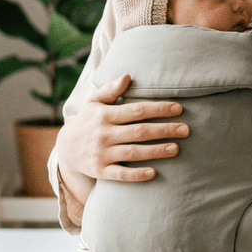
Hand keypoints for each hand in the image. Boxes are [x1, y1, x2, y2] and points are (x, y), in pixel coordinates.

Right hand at [54, 74, 187, 186]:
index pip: (136, 110)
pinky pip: (121, 174)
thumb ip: (110, 90)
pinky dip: (137, 174)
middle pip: (139, 131)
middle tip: (186, 130)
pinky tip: (154, 172)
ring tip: (176, 148)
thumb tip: (128, 77)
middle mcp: (103, 134)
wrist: (66, 148)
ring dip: (156, 151)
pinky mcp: (100, 171)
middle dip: (164, 130)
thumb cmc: (87, 121)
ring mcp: (102, 154)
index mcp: (104, 115)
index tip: (178, 109)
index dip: (158, 109)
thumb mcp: (93, 102)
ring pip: (133, 153)